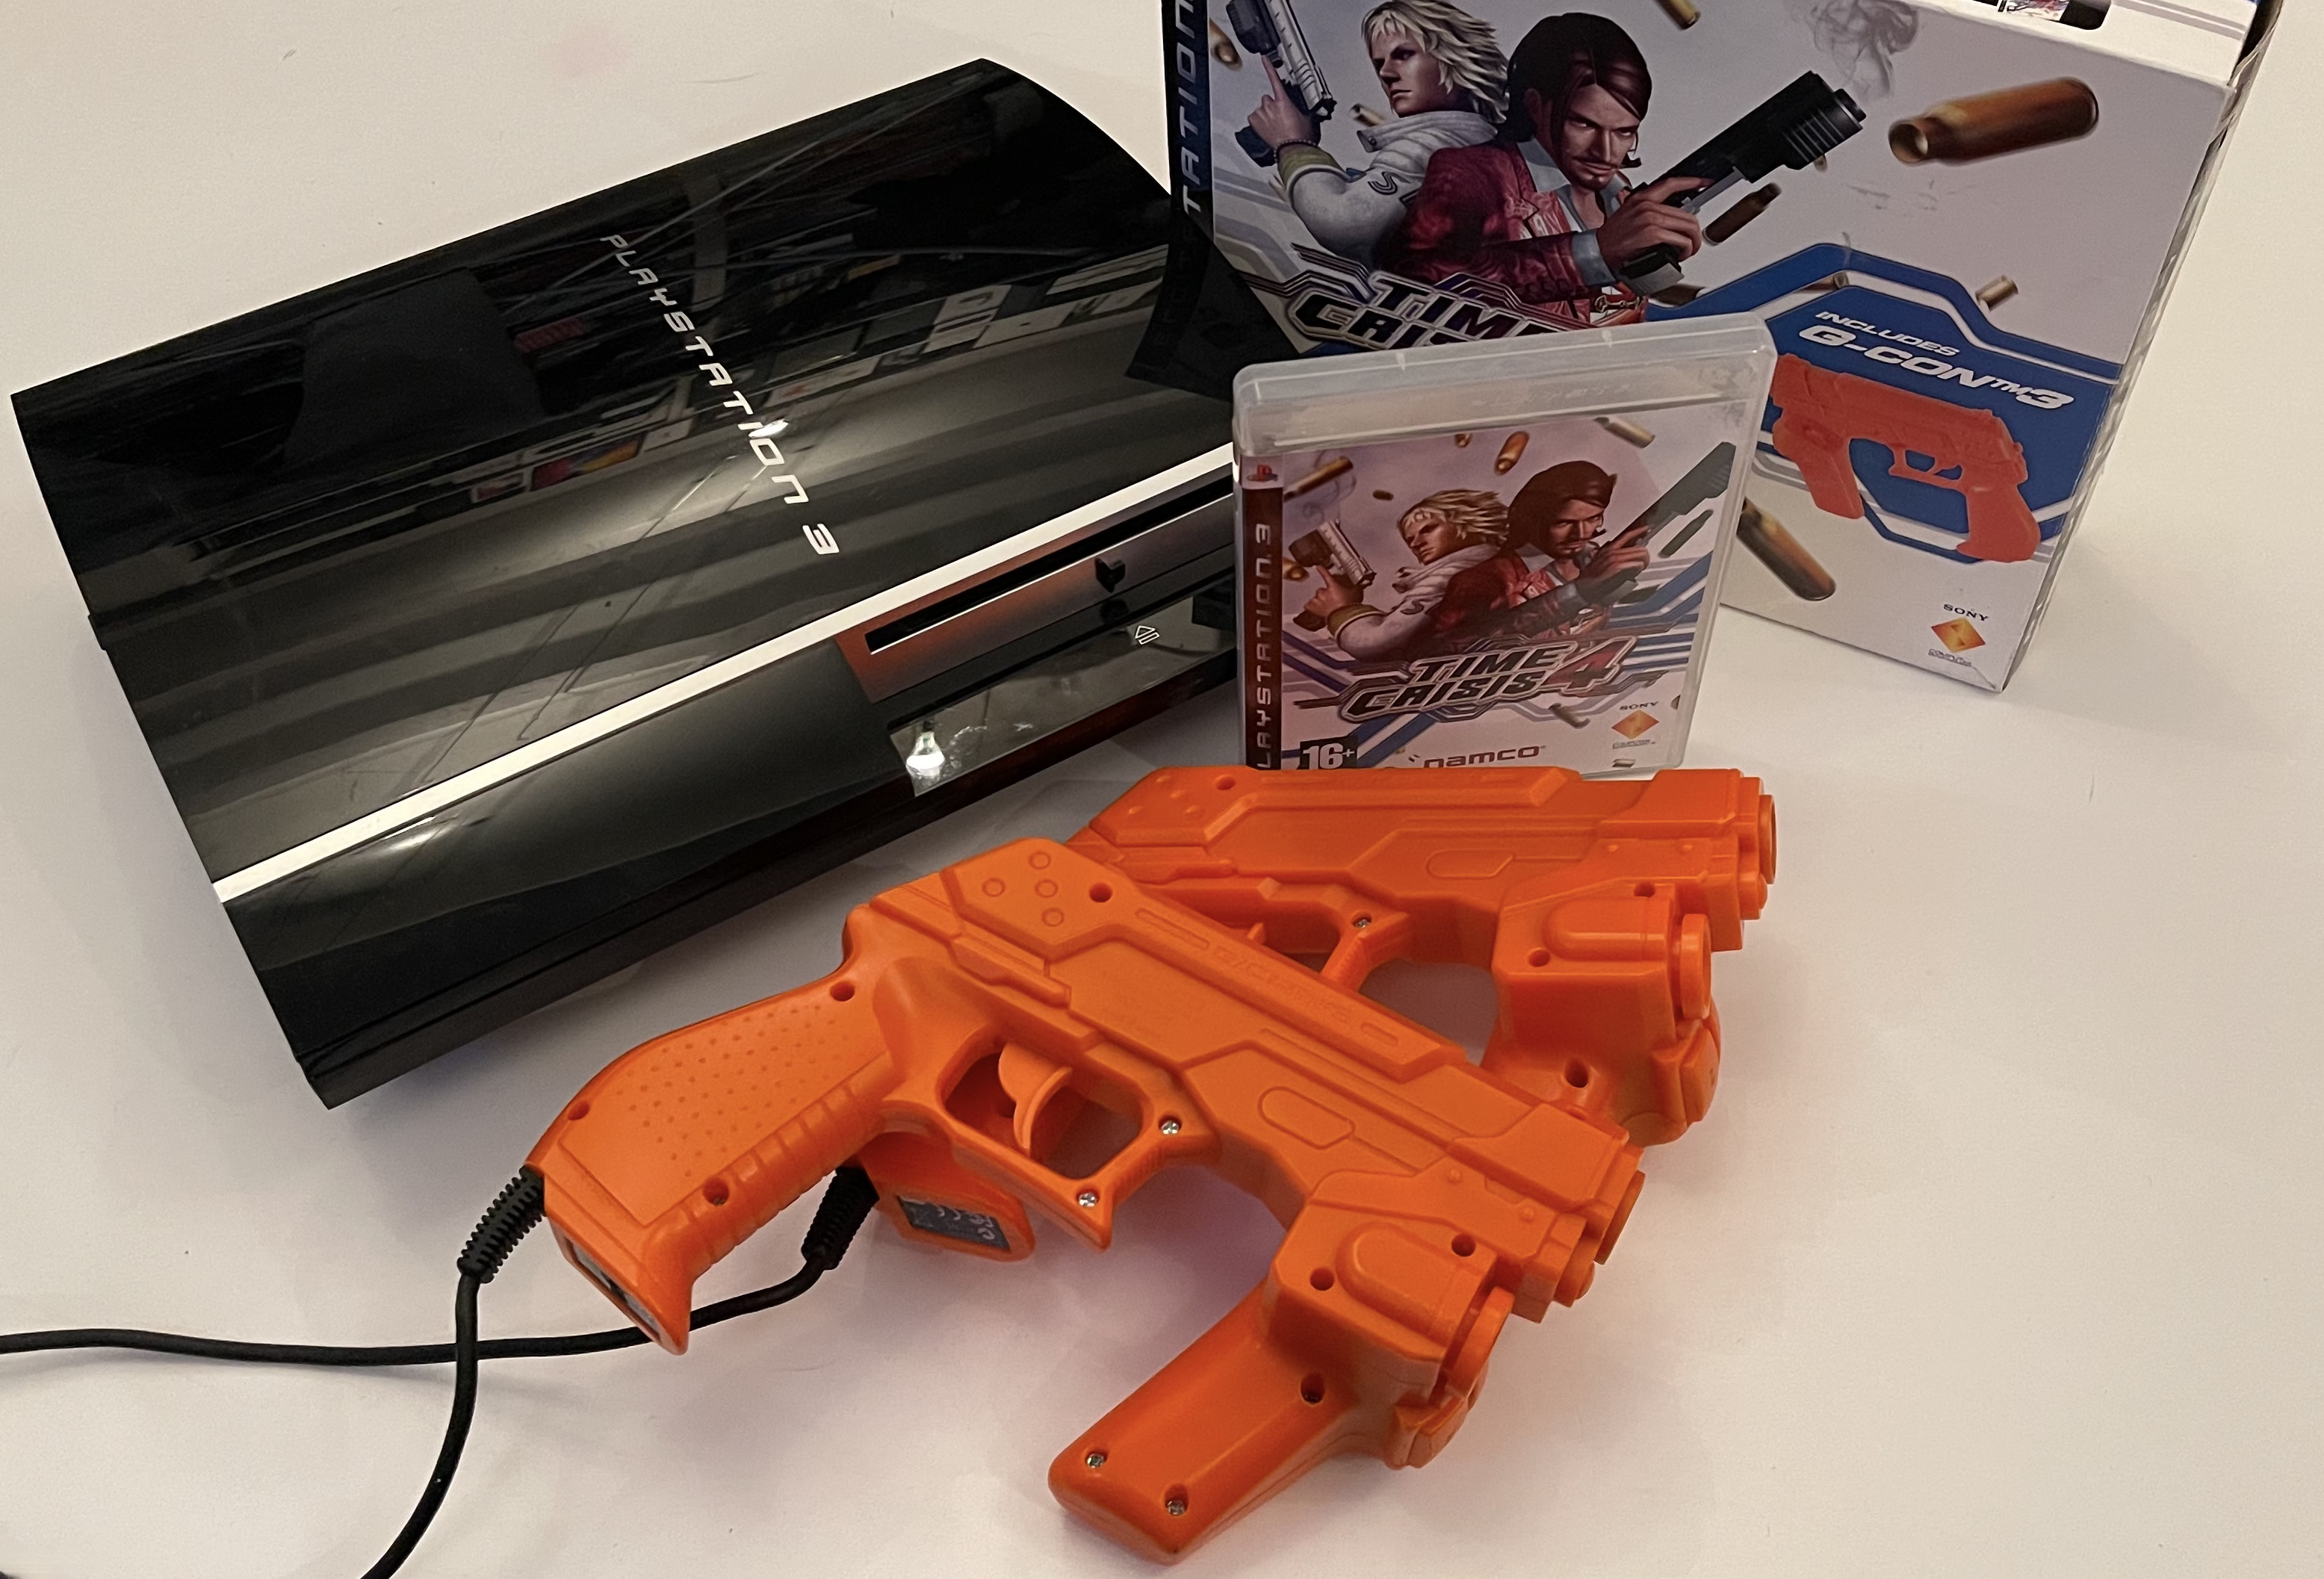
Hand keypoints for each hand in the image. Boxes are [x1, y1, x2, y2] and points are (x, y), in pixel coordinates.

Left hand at [1247, 60, 1319, 150]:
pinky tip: (1267, 128)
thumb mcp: (1305, 117)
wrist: (1292, 149)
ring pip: (1261, 109)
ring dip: (1266, 114)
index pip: (1274, 79)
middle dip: (1272, 106)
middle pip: (1268, 99)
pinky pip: (1254, 118)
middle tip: (1280, 117)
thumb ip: (1299, 108)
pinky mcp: (1255, 123)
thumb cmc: (1300, 137)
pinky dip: (1259, 122)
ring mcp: (1261, 114)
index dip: (1269, 67)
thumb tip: (1303, 109)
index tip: (1264, 59)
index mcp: (1283, 101)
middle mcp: (1270, 105)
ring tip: (1275, 126)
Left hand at [1304, 572, 1361, 619]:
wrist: (1344, 619)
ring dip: (1319, 601)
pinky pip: (1308, 605)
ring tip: (1327, 607)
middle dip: (1325, 594)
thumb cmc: (1349, 608)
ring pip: (1315, 598)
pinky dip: (1311, 607)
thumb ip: (1356, 587)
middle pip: (1320, 590)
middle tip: (1332, 600)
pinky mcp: (1313, 608)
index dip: (1322, 571)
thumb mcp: (1355, 594)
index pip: (1326, 576)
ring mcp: (1317, 601)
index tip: (1318, 567)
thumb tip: (1360, 584)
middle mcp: (1323, 592)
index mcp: (1333, 587)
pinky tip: (1317, 609)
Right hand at [1576, 538, 1648, 598]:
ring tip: (1641, 567)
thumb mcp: (1602, 562)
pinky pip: (1634, 564)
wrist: (1582, 588)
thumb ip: (1614, 557)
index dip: (1638, 531)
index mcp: (1608, 549)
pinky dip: (1638, 566)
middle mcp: (1611, 551)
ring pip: (1638, 554)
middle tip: (1644, 562)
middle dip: (1644, 555)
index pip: (1626, 536)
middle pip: (1638, 547)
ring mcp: (1613, 558)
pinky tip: (1638, 569)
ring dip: (1643, 561)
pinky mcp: (1615, 567)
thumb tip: (1627, 556)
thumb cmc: (1591, 578)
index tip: (1646, 529)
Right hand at [1594, 175, 1709, 268]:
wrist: (1597, 251)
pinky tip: (1681, 254)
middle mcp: (1647, 205)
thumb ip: (1648, 214)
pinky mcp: (1652, 233)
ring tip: (1687, 250)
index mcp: (1642, 198)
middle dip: (1694, 231)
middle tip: (1693, 243)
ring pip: (1687, 226)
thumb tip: (1668, 223)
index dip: (1692, 182)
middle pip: (1686, 213)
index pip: (1671, 184)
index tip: (1704, 183)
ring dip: (1692, 242)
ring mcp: (1650, 218)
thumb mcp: (1628, 217)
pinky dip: (1685, 249)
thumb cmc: (1611, 239)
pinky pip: (1680, 240)